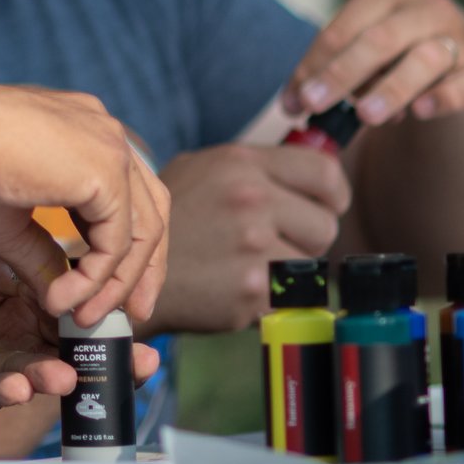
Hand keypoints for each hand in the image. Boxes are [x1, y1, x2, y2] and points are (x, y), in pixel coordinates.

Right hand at [0, 84, 169, 329]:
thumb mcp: (7, 220)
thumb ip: (42, 254)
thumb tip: (61, 297)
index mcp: (82, 131)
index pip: (127, 193)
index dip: (125, 245)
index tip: (114, 288)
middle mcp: (105, 132)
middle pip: (150, 210)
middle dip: (143, 268)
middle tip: (133, 314)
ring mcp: (111, 147)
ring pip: (142, 230)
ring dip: (118, 283)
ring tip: (88, 320)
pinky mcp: (107, 169)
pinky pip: (118, 241)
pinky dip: (97, 279)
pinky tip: (63, 302)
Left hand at [0, 234, 159, 423]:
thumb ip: (4, 261)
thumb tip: (57, 262)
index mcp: (14, 304)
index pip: (68, 310)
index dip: (99, 313)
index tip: (132, 313)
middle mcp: (6, 344)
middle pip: (63, 353)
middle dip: (100, 362)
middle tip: (136, 363)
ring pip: (28, 379)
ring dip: (52, 378)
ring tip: (70, 373)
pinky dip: (1, 392)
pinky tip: (18, 387)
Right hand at [156, 142, 352, 330]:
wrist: (129, 273)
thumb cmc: (172, 223)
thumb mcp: (204, 172)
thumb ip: (256, 171)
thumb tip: (315, 175)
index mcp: (242, 163)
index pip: (325, 172)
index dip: (333, 196)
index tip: (326, 208)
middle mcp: (251, 198)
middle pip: (326, 224)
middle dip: (308, 240)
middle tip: (276, 247)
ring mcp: (252, 245)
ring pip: (312, 265)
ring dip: (290, 273)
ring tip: (250, 268)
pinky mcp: (251, 288)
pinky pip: (289, 296)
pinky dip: (270, 299)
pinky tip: (236, 289)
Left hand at [285, 0, 463, 128]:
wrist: (453, 56)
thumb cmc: (389, 50)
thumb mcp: (359, 45)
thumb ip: (328, 67)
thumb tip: (291, 103)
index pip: (346, 26)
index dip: (316, 63)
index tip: (293, 100)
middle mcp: (427, 7)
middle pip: (381, 39)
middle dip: (344, 73)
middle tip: (315, 104)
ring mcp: (458, 38)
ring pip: (425, 60)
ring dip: (392, 87)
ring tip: (365, 115)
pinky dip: (446, 96)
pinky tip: (421, 111)